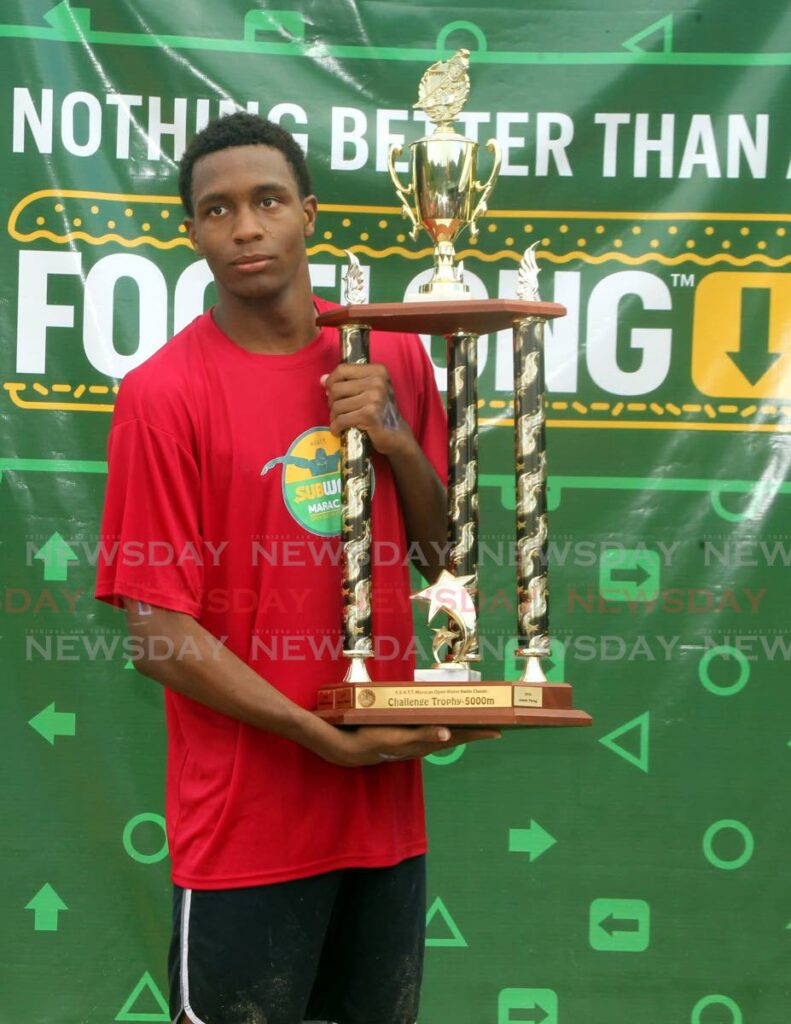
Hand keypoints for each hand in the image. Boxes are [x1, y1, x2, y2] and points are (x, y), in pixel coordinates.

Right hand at [318, 724, 501, 767]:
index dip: (478, 733)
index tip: (498, 731)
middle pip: (455, 735)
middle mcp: (424, 743)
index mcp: (427, 742)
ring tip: (475, 723)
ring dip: (459, 728)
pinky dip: (441, 726)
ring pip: (444, 734)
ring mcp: (414, 741)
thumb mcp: (400, 737)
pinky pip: (430, 731)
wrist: (351, 748)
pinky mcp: (405, 737)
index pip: (459, 736)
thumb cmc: (376, 740)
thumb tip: (448, 733)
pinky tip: (441, 722)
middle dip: (474, 730)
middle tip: (494, 725)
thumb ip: (423, 735)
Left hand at [321, 363, 412, 456]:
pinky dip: (336, 427)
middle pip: (337, 388)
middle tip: (338, 411)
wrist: (395, 434)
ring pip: (337, 405)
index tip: (330, 391)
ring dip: (334, 417)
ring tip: (340, 422)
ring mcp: (374, 398)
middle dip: (332, 402)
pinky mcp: (369, 415)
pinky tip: (339, 430)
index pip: (343, 369)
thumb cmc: (379, 411)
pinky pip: (341, 420)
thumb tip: (322, 379)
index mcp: (377, 371)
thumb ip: (346, 382)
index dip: (331, 381)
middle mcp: (377, 382)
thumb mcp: (367, 391)